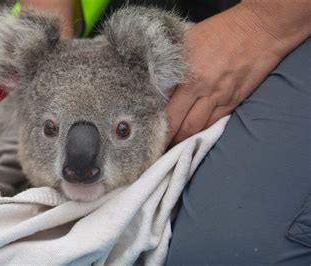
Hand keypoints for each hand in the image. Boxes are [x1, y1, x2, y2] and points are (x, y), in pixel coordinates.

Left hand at [166, 2, 309, 144]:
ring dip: (186, 140)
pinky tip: (195, 136)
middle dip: (170, 140)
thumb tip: (156, 84)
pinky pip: (216, 122)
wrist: (260, 28)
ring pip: (200, 128)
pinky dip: (204, 131)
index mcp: (189, 77)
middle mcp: (204, 91)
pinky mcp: (236, 100)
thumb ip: (172, 65)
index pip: (168, 110)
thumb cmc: (220, 31)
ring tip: (174, 147)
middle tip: (158, 148)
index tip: (148, 135)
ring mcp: (222, 98)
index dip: (158, 126)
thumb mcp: (188, 43)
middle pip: (183, 125)